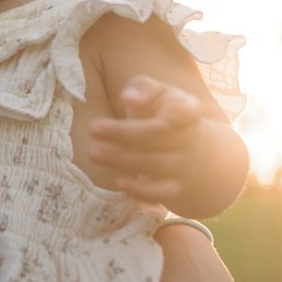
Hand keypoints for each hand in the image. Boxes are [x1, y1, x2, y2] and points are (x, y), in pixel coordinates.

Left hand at [89, 74, 204, 203]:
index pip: (190, 111)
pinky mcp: (175, 186)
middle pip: (158, 135)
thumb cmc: (160, 110)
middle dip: (123, 133)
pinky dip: (140, 190)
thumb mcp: (155, 92)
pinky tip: (118, 180)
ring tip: (92, 152)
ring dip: (121, 159)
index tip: (170, 110)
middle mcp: (189, 138)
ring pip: (155, 164)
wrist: (184, 144)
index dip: (183, 111)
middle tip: (92, 127)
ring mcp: (184, 164)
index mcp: (187, 110)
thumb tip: (129, 97)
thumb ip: (142, 88)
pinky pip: (161, 193)